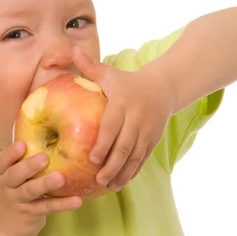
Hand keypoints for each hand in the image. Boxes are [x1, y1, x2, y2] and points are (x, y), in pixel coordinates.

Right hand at [0, 142, 81, 235]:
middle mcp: (8, 187)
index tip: (22, 144)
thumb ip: (24, 164)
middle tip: (44, 158)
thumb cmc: (15, 197)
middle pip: (15, 175)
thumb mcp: (13, 181)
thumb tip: (51, 137)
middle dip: (28, 166)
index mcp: (4, 175)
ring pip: (30, 191)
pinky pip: (47, 207)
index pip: (3, 161)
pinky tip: (77, 200)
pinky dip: (63, 204)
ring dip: (45, 184)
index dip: (11, 153)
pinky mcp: (31, 214)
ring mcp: (18, 201)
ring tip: (61, 178)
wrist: (7, 231)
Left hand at [72, 46, 172, 191]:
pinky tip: (122, 182)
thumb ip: (90, 66)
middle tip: (99, 179)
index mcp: (123, 104)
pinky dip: (133, 171)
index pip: (112, 126)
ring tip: (110, 186)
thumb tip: (72, 49)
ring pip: (136, 156)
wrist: (164, 87)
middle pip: (125, 146)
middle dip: (112, 164)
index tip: (91, 159)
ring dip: (123, 172)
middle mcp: (137, 119)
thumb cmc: (129, 81)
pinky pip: (143, 158)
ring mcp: (147, 131)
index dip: (103, 144)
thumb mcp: (111, 73)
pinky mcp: (154, 139)